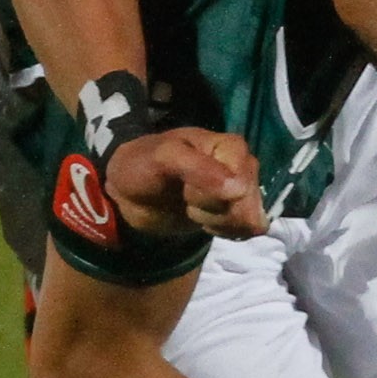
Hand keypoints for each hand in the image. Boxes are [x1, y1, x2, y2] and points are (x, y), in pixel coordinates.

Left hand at [105, 127, 264, 241]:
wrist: (131, 194)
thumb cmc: (145, 165)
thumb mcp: (164, 158)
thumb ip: (200, 169)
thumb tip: (239, 188)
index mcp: (230, 146)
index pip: (241, 179)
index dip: (212, 191)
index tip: (186, 186)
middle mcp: (242, 167)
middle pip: (245, 202)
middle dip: (212, 208)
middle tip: (186, 196)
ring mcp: (241, 193)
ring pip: (245, 219)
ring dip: (214, 220)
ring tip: (191, 206)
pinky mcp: (235, 214)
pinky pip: (244, 231)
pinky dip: (221, 230)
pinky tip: (202, 221)